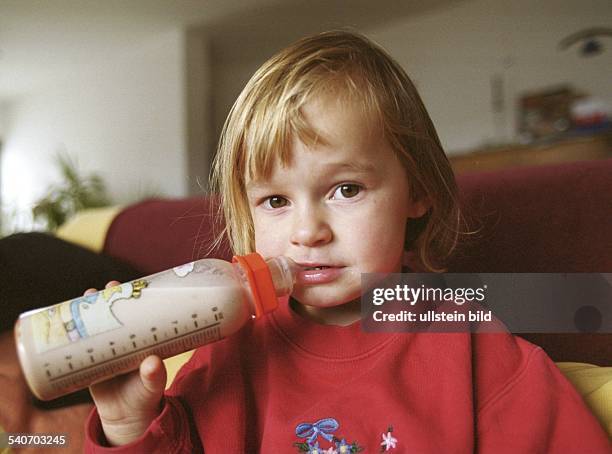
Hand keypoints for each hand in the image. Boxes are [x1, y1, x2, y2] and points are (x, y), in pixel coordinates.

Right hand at [85, 281, 166, 445]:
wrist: (127, 416)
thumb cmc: (144, 396)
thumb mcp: (152, 386)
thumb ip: (154, 377)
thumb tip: (152, 363)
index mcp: (140, 339)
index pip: (134, 311)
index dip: (127, 296)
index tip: (120, 286)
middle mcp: (122, 339)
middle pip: (111, 313)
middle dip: (103, 299)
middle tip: (97, 291)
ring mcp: (104, 349)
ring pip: (93, 325)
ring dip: (83, 312)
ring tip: (79, 301)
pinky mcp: (89, 362)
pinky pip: (78, 345)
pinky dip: (69, 336)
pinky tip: (58, 326)